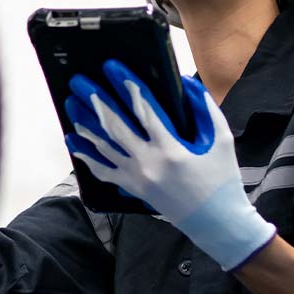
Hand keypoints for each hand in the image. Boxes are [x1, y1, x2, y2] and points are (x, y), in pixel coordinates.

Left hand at [63, 60, 274, 270]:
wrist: (216, 224)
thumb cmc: (222, 180)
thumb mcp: (221, 141)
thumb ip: (205, 109)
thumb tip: (185, 82)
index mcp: (172, 149)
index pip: (144, 110)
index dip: (127, 87)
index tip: (113, 69)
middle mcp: (149, 163)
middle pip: (115, 126)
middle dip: (96, 101)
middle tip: (80, 82)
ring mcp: (137, 178)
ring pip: (104, 147)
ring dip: (86, 124)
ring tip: (72, 104)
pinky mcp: (133, 189)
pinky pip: (103, 171)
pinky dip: (87, 156)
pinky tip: (73, 141)